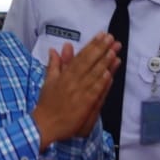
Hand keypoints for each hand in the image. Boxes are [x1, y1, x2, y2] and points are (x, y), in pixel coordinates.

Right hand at [33, 33, 120, 149]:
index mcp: (64, 75)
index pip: (81, 56)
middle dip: (101, 49)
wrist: (44, 124)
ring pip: (94, 75)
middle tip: (112, 39)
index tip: (102, 35)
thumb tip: (54, 50)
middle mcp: (72, 81)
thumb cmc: (46, 104)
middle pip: (89, 62)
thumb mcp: (48, 81)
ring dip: (105, 63)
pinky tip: (109, 74)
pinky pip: (95, 91)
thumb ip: (54, 65)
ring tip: (115, 51)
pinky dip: (102, 82)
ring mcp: (79, 93)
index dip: (92, 45)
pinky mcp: (84, 105)